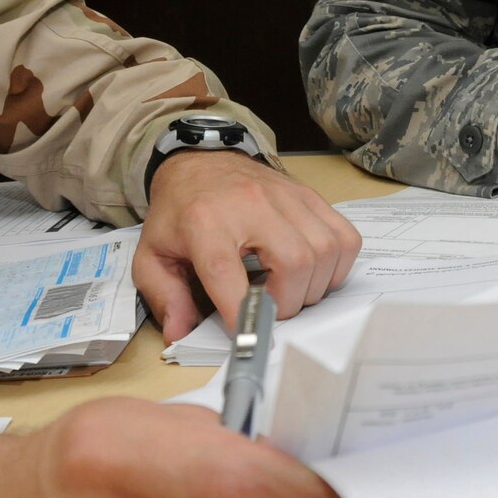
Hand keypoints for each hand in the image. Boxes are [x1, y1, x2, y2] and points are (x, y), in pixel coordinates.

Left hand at [139, 152, 361, 340]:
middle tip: (269, 308)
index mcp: (205, 221)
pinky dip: (336, 265)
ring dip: (312, 287)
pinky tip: (312, 272)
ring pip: (324, 252)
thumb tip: (182, 334)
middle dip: (287, 303)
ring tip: (288, 291)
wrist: (201, 161)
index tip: (244, 335)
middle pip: (293, 263)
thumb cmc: (179, 213)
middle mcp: (251, 204)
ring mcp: (287, 197)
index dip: (240, 311)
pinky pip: (344, 238)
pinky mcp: (310, 196)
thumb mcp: (152, 255)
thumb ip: (164, 297)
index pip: (226, 272)